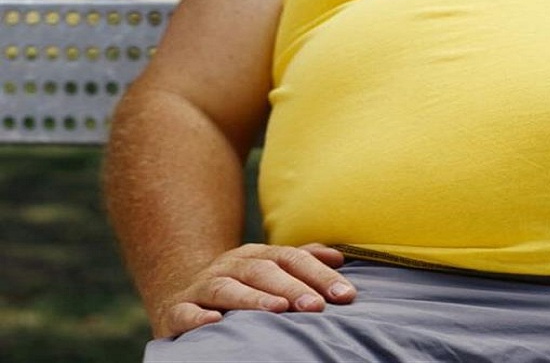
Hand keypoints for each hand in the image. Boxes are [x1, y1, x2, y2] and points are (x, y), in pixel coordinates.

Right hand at [154, 243, 355, 337]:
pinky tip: (214, 322)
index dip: (319, 274)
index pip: (292, 258)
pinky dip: (198, 316)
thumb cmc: (241, 286)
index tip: (345, 295)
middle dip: (292, 287)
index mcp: (256, 255)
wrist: (182, 295)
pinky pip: (186, 311)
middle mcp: (229, 266)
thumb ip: (303, 261)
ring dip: (253, 298)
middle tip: (316, 305)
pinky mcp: (177, 310)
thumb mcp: (271, 269)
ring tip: (278, 310)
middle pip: (262, 270)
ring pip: (226, 287)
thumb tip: (339, 256)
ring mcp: (202, 286)